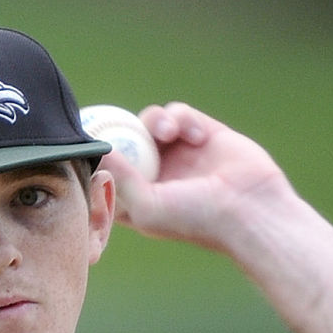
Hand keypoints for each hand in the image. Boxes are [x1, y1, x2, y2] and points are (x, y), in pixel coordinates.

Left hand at [101, 102, 290, 253]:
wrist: (249, 208)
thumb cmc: (196, 218)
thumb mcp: (147, 206)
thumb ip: (119, 178)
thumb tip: (96, 151)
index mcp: (138, 199)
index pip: (108, 174)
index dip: (96, 158)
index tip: (83, 142)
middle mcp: (155, 175)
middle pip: (125, 141)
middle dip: (117, 128)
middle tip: (105, 116)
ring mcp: (178, 154)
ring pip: (150, 123)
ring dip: (156, 121)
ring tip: (168, 132)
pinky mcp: (200, 133)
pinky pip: (179, 114)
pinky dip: (183, 119)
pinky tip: (199, 137)